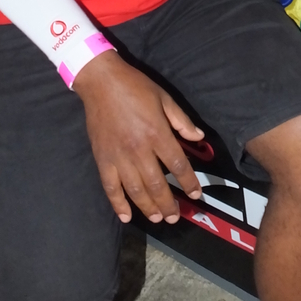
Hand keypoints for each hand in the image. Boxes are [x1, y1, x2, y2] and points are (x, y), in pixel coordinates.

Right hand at [72, 50, 203, 223]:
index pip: (178, 165)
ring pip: (136, 191)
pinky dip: (118, 204)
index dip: (189, 182)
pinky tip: (126, 216)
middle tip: (175, 216)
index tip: (196, 194)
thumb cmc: (135, 87)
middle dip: (169, 203)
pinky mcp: (103, 160)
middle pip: (157, 184)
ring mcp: (119, 157)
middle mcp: (139, 150)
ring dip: (148, 208)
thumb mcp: (164, 98)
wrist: (101, 82)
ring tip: (158, 218)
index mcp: (157, 134)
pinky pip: (111, 188)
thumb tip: (199, 137)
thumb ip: (182, 120)